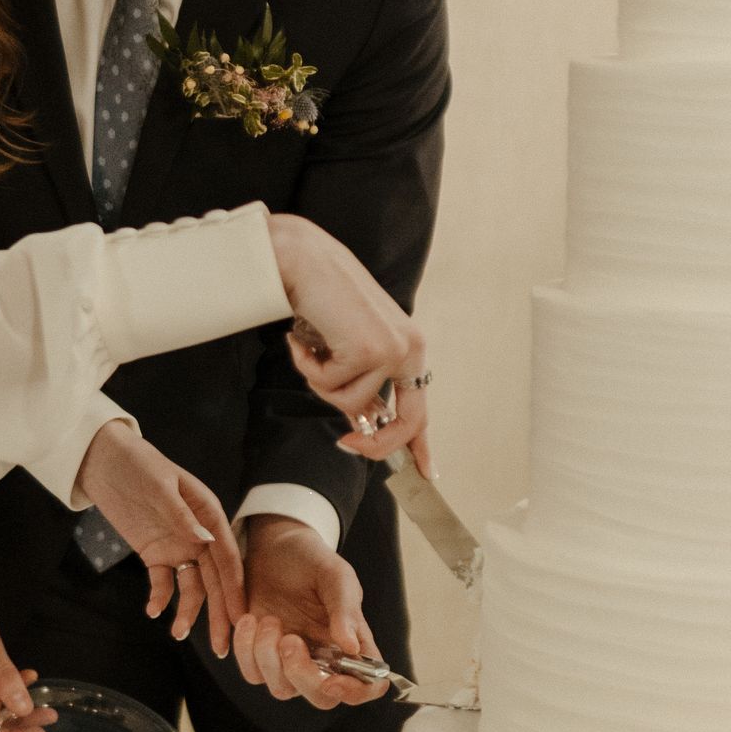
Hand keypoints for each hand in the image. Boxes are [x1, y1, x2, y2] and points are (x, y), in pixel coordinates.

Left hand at [74, 421, 244, 654]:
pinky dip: (159, 598)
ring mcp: (178, 546)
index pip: (227, 558)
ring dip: (188, 611)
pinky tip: (152, 611)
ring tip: (178, 633)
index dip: (235, 590)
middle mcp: (200, 535)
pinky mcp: (155, 554)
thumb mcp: (160, 487)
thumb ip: (182, 516)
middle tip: (223, 647)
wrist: (105, 461)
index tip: (241, 619)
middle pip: (215, 580)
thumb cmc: (138, 465)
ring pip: (191, 586)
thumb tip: (206, 542)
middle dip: (220, 614)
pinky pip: (163, 582)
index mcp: (210, 515)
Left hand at [232, 515, 391, 710]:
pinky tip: (249, 619)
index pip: (367, 686)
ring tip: (268, 619)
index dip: (354, 692)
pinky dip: (246, 650)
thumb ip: (345, 610)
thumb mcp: (335, 576)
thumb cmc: (313, 560)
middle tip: (290, 640)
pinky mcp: (260, 655)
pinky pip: (253, 673)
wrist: (275, 546)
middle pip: (321, 698)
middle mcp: (324, 659)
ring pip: (282, 689)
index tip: (332, 680)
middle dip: (303, 676)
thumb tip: (352, 648)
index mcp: (352, 644)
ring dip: (269, 658)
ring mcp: (291, 661)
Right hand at [265, 217, 430, 466]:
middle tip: (346, 444)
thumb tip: (363, 422)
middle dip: (374, 442)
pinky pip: (329, 386)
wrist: (303, 260)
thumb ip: (363, 380)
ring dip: (320, 382)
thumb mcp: (350, 345)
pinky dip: (308, 367)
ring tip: (311, 349)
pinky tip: (303, 339)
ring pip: (350, 403)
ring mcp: (392, 350)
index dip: (422, 443)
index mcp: (409, 345)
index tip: (427, 472)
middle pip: (404, 422)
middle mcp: (410, 348)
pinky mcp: (368, 350)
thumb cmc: (322, 298)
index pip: (420, 405)